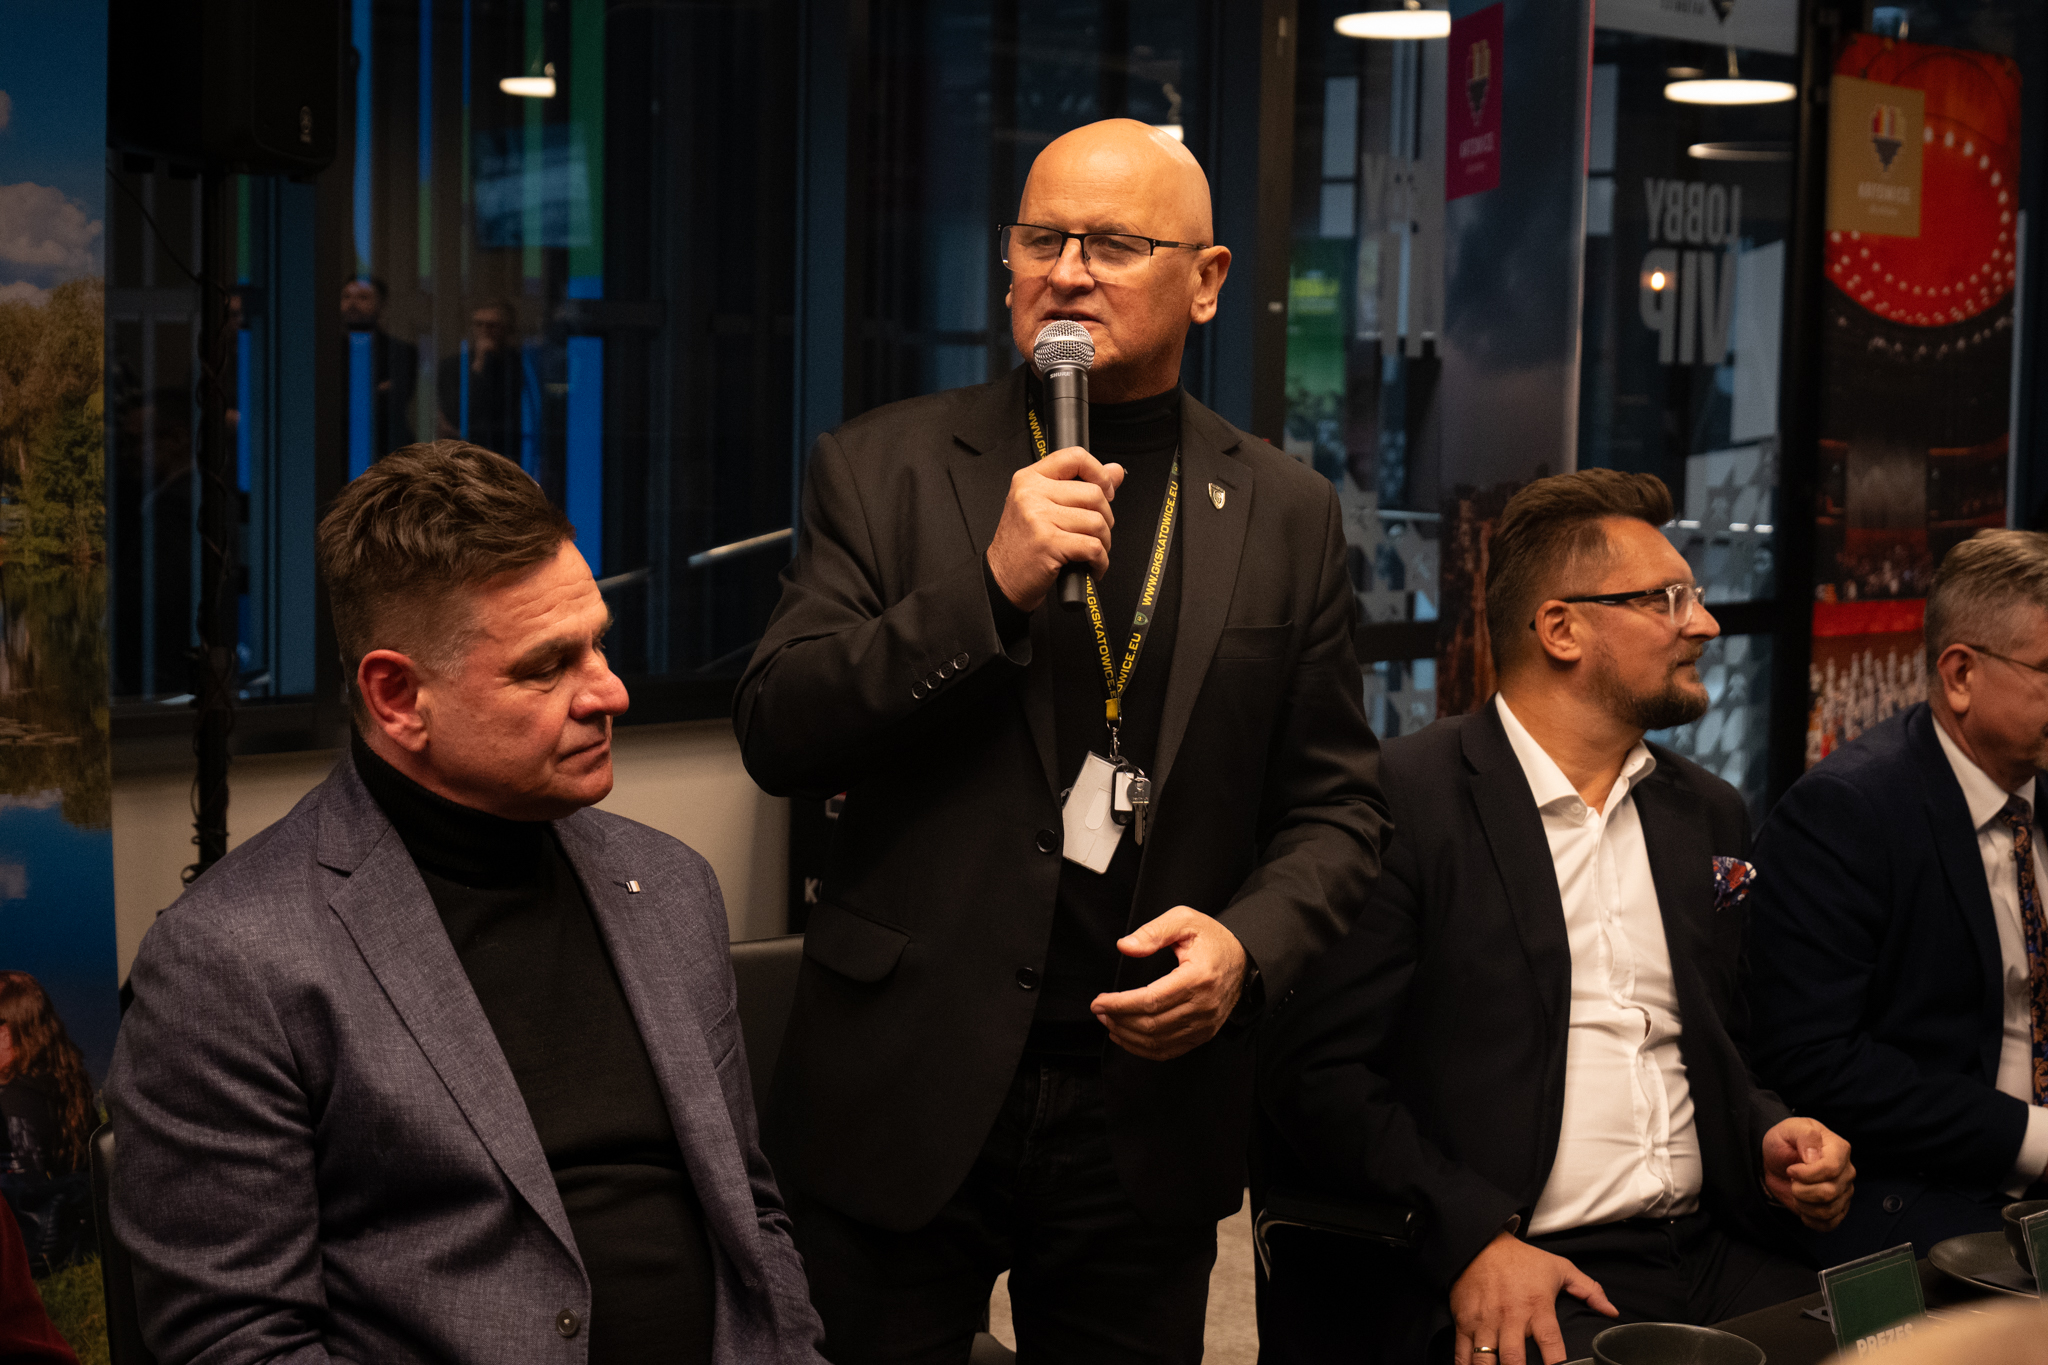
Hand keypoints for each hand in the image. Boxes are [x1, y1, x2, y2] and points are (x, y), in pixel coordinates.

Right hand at [987, 447, 1124, 611]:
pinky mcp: (1049, 543)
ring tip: (1090, 552)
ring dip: (1103, 543)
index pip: (1075, 457)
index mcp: (1029, 479)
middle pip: (1094, 493)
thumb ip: (1080, 485)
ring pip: (1096, 522)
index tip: (1106, 490)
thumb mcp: (1044, 507)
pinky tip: (1090, 565)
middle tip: (1095, 533)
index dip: (1099, 473)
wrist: (1002, 578)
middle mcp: (1031, 494)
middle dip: (1106, 518)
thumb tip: (1115, 471)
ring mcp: (1039, 518)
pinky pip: (1093, 547)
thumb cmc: (1023, 545)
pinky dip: (1100, 561)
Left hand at [1089, 906, 1244, 1060]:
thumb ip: (1153, 932)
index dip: (1120, 1004)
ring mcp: (1205, 1024)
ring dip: (1127, 1035)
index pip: (1151, 1000)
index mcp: (1198, 977)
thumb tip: (1125, 947)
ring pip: (1158, 1041)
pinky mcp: (1204, 1034)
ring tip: (1109, 1021)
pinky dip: (1144, 1049)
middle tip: (1099, 1010)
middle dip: (1119, 1019)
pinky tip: (1127, 1037)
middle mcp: (1204, 1005)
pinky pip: (1170, 1050)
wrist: (1244, 958)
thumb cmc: (1212, 938)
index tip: (1098, 1001)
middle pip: (1152, 1024)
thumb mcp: (1184, 920)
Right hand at [1450, 1231, 1616, 1364]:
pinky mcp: (1465, 1321)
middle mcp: (1510, 1317)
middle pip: (1514, 1359)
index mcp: (1537, 1307)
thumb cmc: (1523, 1259)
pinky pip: (1462, 1352)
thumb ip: (1589, 1290)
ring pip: (1485, 1359)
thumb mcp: (1559, 1268)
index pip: (1551, 1344)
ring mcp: (1485, 1320)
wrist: (1480, 1242)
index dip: (1558, 1364)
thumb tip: (1612, 1312)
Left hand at [1762, 1116, 1854, 1230]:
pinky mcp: (1838, 1209)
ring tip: (1796, 1191)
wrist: (1777, 1161)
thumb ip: (1804, 1135)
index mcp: (1839, 1149)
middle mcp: (1847, 1172)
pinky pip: (1829, 1224)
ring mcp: (1844, 1192)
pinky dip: (1810, 1219)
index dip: (1807, 1174)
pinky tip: (1802, 1206)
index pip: (1831, 1169)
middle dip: (1801, 1190)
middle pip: (1830, 1192)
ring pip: (1828, 1210)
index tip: (1791, 1169)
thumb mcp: (1789, 1129)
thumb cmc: (1785, 1142)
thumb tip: (1814, 1156)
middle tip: (1792, 1181)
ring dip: (1803, 1204)